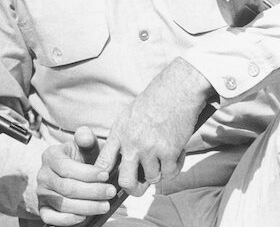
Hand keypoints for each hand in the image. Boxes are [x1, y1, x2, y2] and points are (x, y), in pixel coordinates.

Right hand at [37, 127, 116, 225]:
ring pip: (62, 204)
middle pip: (67, 187)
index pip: (67, 167)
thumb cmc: (82, 160)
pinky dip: (68, 219)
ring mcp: (41, 193)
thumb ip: (86, 139)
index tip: (106, 175)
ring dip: (86, 207)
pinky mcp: (43, 209)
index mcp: (51, 156)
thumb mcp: (85, 147)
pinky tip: (85, 217)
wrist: (72, 175)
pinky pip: (51, 218)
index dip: (87, 173)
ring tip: (105, 205)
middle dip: (92, 191)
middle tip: (111, 192)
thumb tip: (85, 135)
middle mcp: (43, 175)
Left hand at [95, 58, 212, 196]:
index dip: (102, 178)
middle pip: (126, 182)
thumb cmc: (154, 100)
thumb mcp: (129, 116)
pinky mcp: (169, 151)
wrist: (177, 90)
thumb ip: (124, 138)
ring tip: (164, 157)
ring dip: (160, 172)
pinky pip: (170, 173)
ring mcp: (150, 148)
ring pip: (153, 178)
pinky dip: (175, 167)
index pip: (102, 163)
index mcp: (119, 133)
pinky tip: (176, 153)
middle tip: (140, 186)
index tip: (108, 184)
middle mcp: (132, 143)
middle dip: (133, 189)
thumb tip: (123, 161)